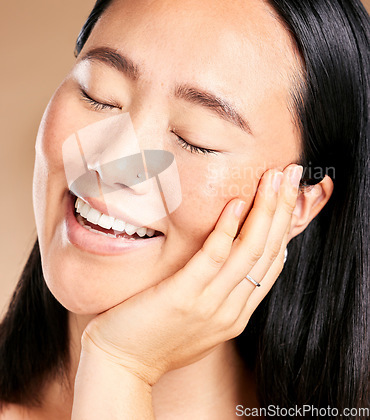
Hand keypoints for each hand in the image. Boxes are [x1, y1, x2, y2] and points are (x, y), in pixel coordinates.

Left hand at [80, 164, 302, 385]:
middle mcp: (232, 309)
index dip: (285, 226)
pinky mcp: (185, 297)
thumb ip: (218, 291)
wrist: (121, 366)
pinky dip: (227, 229)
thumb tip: (228, 258)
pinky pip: (213, 258)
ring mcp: (211, 305)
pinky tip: (235, 203)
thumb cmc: (154, 336)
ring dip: (265, 211)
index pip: (272, 263)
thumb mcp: (198, 317)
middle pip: (268, 251)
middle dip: (284, 210)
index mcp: (236, 312)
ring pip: (249, 251)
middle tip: (291, 174)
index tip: (290, 195)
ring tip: (273, 178)